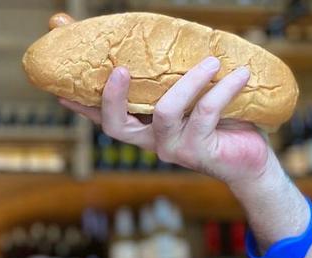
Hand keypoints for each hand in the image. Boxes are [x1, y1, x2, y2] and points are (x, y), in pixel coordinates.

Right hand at [59, 57, 273, 189]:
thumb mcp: (193, 99)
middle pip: (116, 125)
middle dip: (113, 97)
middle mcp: (151, 141)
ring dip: (191, 80)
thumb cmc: (221, 124)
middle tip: (120, 69)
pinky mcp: (199, 152)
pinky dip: (224, 88)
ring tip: (212, 61)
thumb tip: (165, 41)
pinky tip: (240, 75)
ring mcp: (172, 149)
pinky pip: (206, 112)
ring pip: (166, 111)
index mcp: (143, 129)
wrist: (250, 161)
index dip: (82, 107)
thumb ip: (175, 81)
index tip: (61, 92)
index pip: (104, 119)